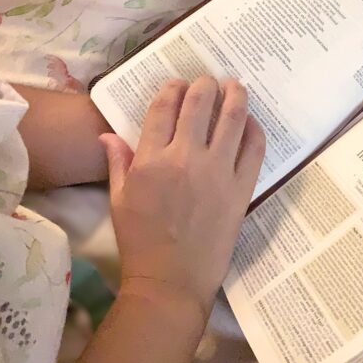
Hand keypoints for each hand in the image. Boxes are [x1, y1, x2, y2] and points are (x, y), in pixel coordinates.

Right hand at [100, 77, 264, 318]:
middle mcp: (185, 158)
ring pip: (232, 117)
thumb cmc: (140, 241)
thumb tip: (108, 134)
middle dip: (205, 84)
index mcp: (151, 160)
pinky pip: (254, 148)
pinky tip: (251, 122)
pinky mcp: (241, 188)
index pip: (164, 107)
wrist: (171, 280)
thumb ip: (117, 162)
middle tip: (209, 81)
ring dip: (235, 94)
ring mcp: (217, 172)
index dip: (172, 88)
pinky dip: (254, 128)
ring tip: (235, 86)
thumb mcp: (118, 200)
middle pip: (199, 103)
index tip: (178, 83)